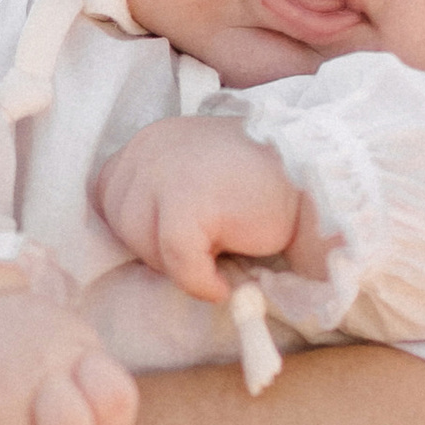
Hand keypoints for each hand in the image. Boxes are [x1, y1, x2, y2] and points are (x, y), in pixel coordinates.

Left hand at [94, 117, 312, 301]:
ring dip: (177, 265)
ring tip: (218, 258)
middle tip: (205, 252)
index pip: (107, 192)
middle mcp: (150, 148)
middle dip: (155, 248)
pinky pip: (175, 261)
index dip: (135, 225)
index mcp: (150, 140)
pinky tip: (223, 284)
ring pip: (141, 243)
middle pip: (118, 220)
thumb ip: (160, 194)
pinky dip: (199, 282)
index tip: (172, 240)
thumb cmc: (261, 188)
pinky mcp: (187, 202)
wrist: (317, 181)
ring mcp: (166, 171)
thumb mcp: (197, 176)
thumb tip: (134, 243)